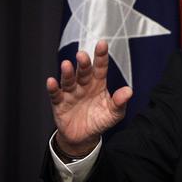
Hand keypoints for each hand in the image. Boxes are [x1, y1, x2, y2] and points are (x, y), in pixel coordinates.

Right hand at [46, 40, 131, 155]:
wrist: (84, 137)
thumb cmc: (100, 120)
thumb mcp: (114, 113)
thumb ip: (120, 102)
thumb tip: (129, 91)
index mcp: (98, 84)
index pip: (100, 68)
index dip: (101, 56)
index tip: (102, 44)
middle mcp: (84, 85)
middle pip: (84, 72)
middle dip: (83, 63)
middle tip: (82, 55)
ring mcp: (71, 93)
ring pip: (69, 80)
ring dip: (67, 73)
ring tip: (67, 65)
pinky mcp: (60, 104)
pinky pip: (56, 95)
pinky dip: (53, 88)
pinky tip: (52, 81)